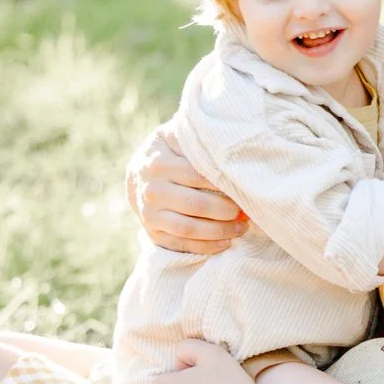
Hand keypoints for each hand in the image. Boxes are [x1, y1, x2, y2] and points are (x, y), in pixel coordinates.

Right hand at [129, 129, 247, 254]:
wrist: (137, 175)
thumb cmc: (167, 152)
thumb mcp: (173, 137)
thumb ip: (193, 138)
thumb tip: (224, 138)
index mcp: (158, 163)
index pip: (198, 175)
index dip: (224, 183)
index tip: (244, 187)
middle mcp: (152, 190)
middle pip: (196, 205)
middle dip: (227, 210)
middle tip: (247, 211)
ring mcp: (150, 214)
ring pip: (189, 228)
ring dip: (220, 231)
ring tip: (242, 228)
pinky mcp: (153, 233)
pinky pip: (181, 244)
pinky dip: (206, 247)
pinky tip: (226, 242)